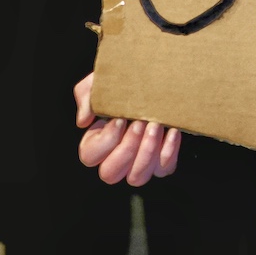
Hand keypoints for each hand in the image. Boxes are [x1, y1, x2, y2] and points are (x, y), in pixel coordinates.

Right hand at [75, 71, 179, 185]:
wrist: (157, 76)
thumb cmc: (125, 80)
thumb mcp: (101, 81)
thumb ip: (87, 96)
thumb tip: (83, 121)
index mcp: (97, 141)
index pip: (90, 155)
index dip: (105, 141)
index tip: (119, 118)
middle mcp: (116, 157)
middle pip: (110, 173)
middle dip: (126, 149)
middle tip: (139, 123)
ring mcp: (139, 162)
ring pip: (136, 177)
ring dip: (146, 152)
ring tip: (155, 125)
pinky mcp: (161, 161)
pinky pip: (164, 170)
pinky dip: (168, 152)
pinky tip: (172, 131)